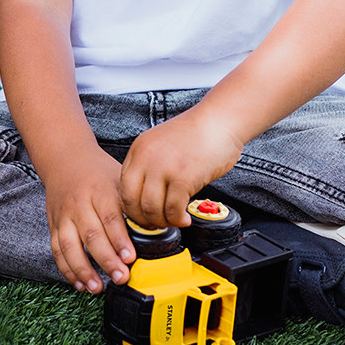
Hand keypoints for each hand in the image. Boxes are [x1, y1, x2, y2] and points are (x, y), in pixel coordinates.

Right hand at [42, 145, 135, 293]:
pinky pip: (57, 251)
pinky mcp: (54, 225)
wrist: (66, 159)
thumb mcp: (119, 177)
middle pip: (92, 235)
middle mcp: (80, 204)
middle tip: (121, 278)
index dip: (120, 240)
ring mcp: (64, 215)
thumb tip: (158, 224)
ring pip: (70, 246)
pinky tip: (79, 283)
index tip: (130, 258)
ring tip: (97, 288)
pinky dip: (67, 269)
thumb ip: (133, 201)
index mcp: (100, 190)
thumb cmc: (99, 172)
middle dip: (106, 260)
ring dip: (83, 270)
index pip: (111, 218)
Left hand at [119, 106, 243, 228]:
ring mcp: (164, 167)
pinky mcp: (183, 177)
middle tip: (157, 225)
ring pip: (151, 210)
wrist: (221, 119)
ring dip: (163, 222)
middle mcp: (147, 158)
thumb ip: (150, 166)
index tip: (143, 216)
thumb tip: (147, 197)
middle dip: (144, 220)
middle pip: (133, 202)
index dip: (132, 208)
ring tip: (174, 220)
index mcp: (139, 149)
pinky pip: (173, 210)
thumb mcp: (162, 143)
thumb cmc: (198, 132)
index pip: (123, 188)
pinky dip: (178, 219)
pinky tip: (185, 218)